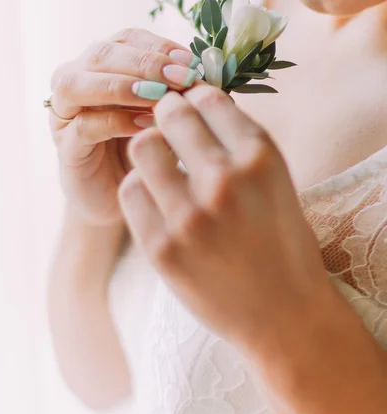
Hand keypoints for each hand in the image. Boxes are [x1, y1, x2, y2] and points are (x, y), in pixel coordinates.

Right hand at [48, 29, 199, 225]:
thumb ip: (181, 92)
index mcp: (105, 65)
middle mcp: (78, 81)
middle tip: (180, 77)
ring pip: (78, 83)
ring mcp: (65, 113)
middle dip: (144, 63)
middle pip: (101, 54)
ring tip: (160, 97)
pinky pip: (83, 125)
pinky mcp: (66, 147)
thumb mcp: (169, 116)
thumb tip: (211, 74)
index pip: (127, 39)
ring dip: (123, 86)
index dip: (159, 46)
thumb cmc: (151, 151)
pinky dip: (115, 121)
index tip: (191, 63)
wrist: (128, 201)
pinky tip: (145, 126)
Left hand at [118, 82, 330, 349]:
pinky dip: (140, 189)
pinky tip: (156, 200)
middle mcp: (224, 181)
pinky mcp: (161, 248)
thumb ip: (238, 143)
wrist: (284, 315)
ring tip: (160, 167)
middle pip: (171, 115)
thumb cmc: (282, 244)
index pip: (209, 98)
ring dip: (149, 151)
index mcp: (260, 158)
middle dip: (168, 116)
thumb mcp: (277, 182)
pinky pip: (130, 192)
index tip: (192, 107)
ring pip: (142, 148)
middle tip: (168, 128)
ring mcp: (189, 216)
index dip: (196, 99)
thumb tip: (196, 102)